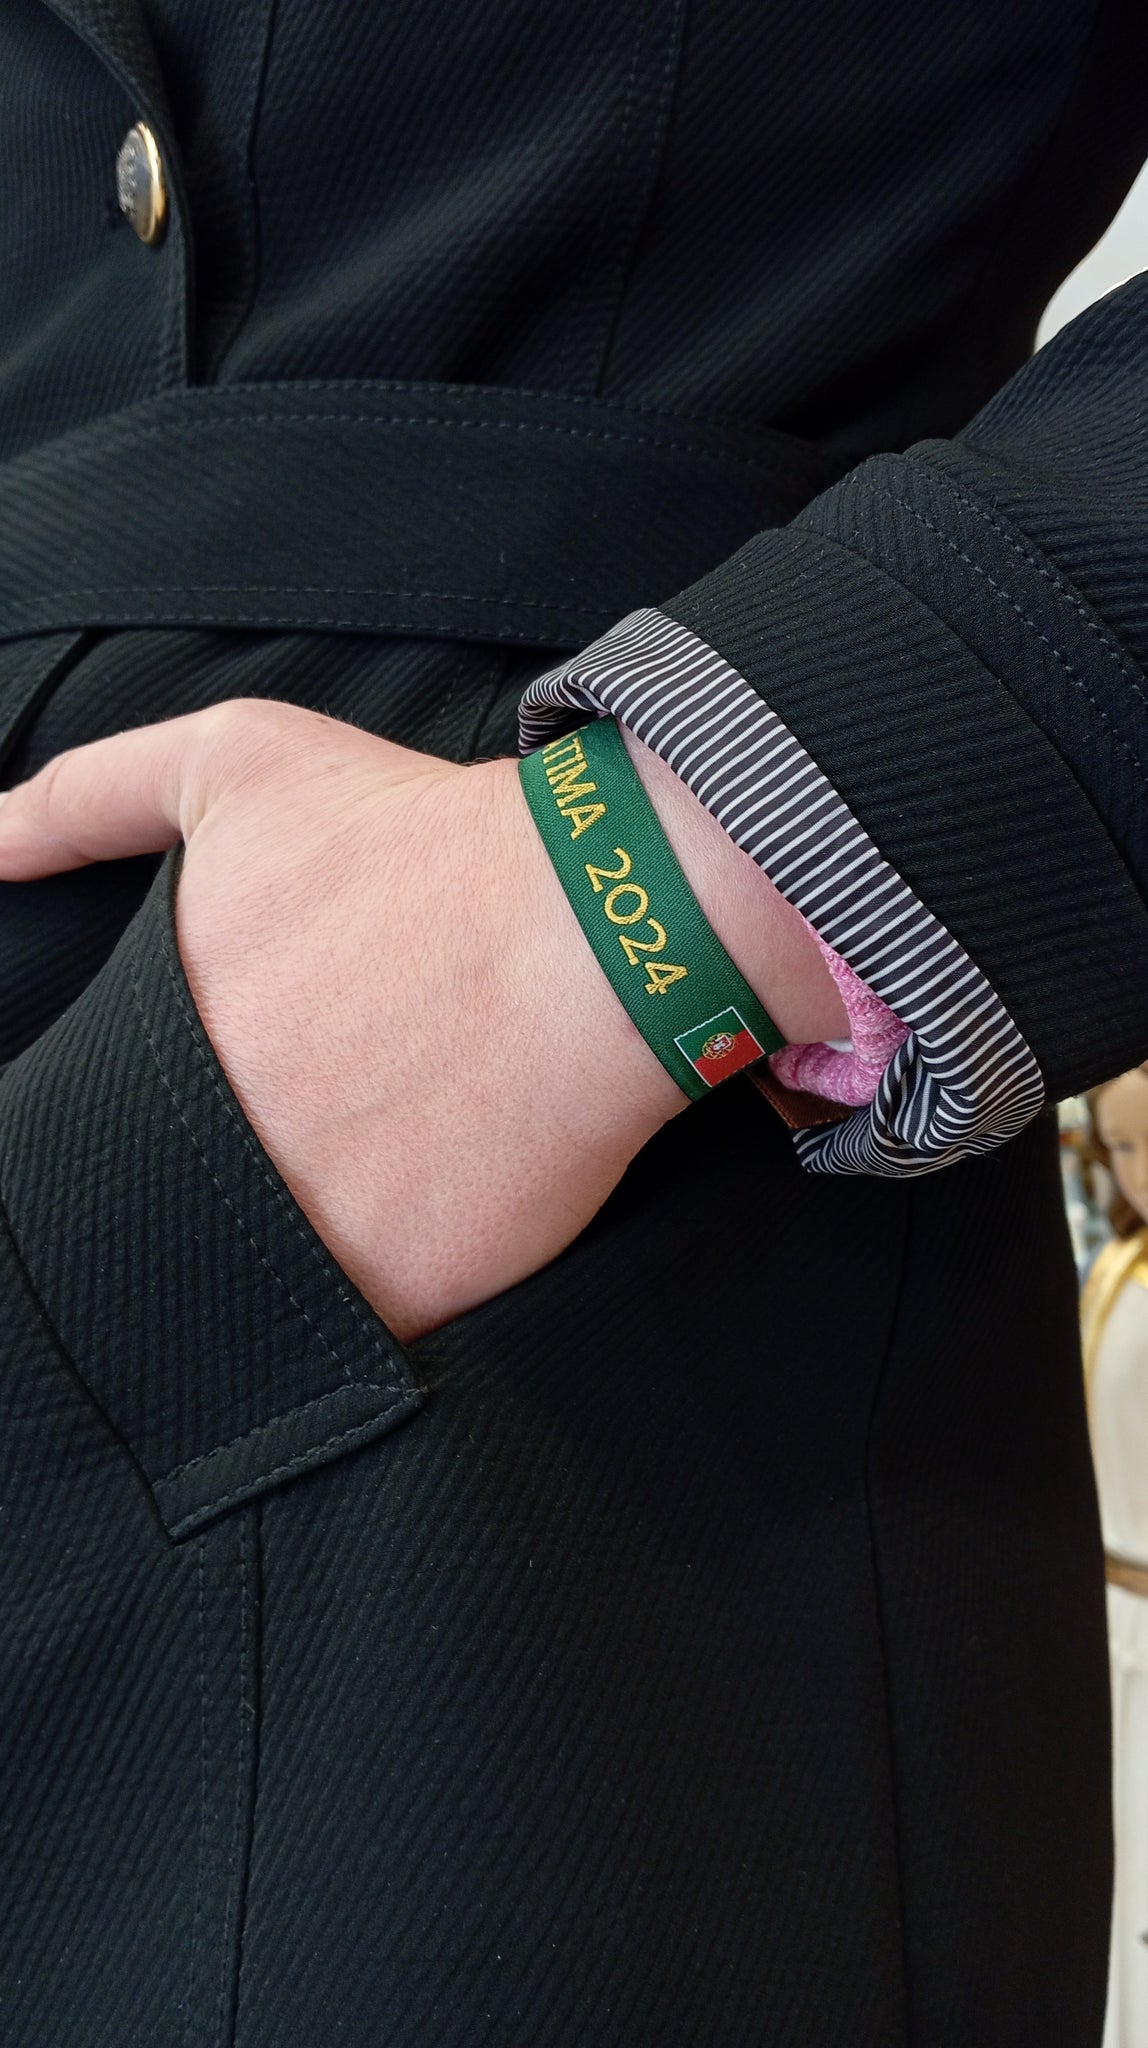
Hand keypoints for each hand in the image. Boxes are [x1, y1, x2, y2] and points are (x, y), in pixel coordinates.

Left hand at [0, 701, 842, 1338]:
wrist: (596, 925)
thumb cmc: (421, 840)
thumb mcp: (241, 766)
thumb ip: (89, 798)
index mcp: (149, 1051)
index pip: (78, 1137)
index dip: (110, 1137)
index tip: (162, 1118)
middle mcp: (204, 1158)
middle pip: (154, 1221)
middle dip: (187, 1198)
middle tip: (276, 1147)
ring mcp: (300, 1240)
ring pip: (245, 1294)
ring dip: (265, 1266)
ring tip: (342, 1194)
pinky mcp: (398, 1299)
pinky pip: (353, 1339)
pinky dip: (360, 1311)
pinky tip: (398, 1240)